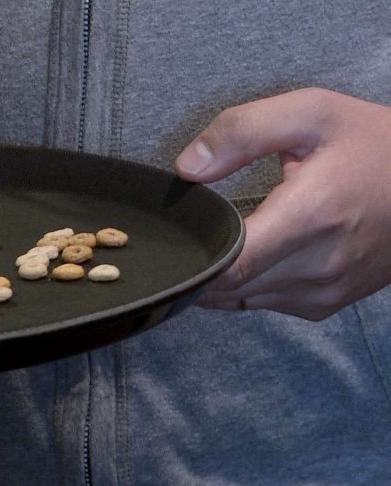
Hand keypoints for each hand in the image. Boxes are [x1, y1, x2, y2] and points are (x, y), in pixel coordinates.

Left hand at [177, 88, 390, 319]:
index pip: (228, 266)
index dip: (193, 255)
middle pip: (227, 288)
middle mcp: (318, 264)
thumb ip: (242, 131)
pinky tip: (255, 254)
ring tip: (226, 238)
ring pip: (242, 299)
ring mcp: (325, 290)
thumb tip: (188, 166)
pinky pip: (267, 303)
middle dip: (201, 263)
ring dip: (222, 277)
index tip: (183, 231)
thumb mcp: (312, 112)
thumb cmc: (374, 144)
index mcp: (310, 217)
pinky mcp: (328, 303)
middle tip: (195, 229)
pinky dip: (248, 285)